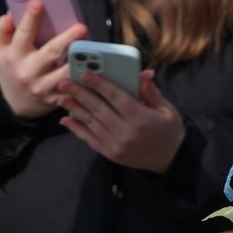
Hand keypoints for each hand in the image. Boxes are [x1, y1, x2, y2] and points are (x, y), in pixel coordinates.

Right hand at [0, 0, 87, 118]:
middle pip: (51, 52)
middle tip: (82, 27)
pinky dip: (83, 80)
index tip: (37, 3)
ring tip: (92, 50)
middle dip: (67, 39)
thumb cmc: (10, 70)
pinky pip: (73, 89)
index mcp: (14, 56)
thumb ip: (3, 30)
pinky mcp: (55, 98)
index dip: (30, 18)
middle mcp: (29, 71)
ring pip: (66, 73)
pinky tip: (94, 70)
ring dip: (79, 61)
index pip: (23, 34)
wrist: (14, 104)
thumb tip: (10, 12)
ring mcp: (43, 87)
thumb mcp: (0, 51)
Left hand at [56, 68, 185, 173]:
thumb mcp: (166, 108)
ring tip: (61, 97)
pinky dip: (77, 129)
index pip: (116, 97)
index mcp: (141, 118)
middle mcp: (126, 132)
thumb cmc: (168, 129)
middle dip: (80, 94)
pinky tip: (66, 119)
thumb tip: (143, 73)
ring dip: (75, 109)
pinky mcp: (111, 154)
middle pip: (99, 109)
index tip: (85, 73)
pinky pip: (90, 139)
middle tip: (64, 83)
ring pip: (91, 123)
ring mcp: (116, 145)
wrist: (171, 160)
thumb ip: (151, 91)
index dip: (99, 84)